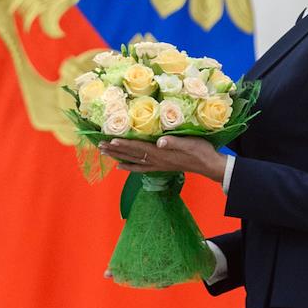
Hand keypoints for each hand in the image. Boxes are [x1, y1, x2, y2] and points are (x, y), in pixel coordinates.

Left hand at [99, 135, 226, 182]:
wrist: (208, 165)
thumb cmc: (200, 151)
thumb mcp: (189, 143)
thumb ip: (174, 142)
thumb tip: (159, 141)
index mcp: (160, 152)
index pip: (137, 147)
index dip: (123, 143)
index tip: (110, 139)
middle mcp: (155, 159)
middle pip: (131, 154)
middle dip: (115, 149)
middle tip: (100, 145)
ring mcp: (157, 164)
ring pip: (132, 161)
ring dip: (118, 157)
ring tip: (104, 153)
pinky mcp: (160, 167)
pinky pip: (140, 168)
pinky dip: (129, 167)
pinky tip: (120, 167)